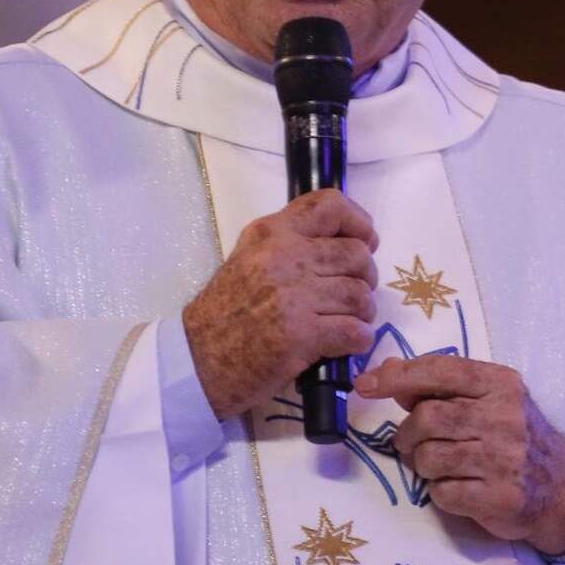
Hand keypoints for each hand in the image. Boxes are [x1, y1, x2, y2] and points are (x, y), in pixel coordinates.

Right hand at [184, 189, 379, 419]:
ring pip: (359, 295)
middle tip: (354, 294)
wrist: (199, 360)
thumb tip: (339, 241)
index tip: (366, 241)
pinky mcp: (302, 334)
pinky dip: (358, 340)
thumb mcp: (248, 258)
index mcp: (272, 232)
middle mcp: (285, 256)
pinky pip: (355, 331)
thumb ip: (288, 244)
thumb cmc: (225, 311)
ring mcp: (294, 296)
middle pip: (356, 254)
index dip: (359, 222)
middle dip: (365, 276)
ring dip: (362, 312)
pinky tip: (345, 344)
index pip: (330, 205)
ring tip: (349, 321)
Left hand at [356, 355, 564, 555]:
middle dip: (408, 433)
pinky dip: (440, 491)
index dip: (397, 377)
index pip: (439, 370)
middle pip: (426, 417)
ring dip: (422, 464)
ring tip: (440, 465)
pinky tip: (459, 487)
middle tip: (413, 442)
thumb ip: (440, 385)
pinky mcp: (499, 497)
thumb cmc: (514, 435)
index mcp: (500, 383)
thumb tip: (387, 372)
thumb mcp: (487, 398)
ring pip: (428, 457)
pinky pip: (442, 492)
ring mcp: (504, 459)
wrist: (562, 487)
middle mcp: (505, 417)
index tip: (365, 384)